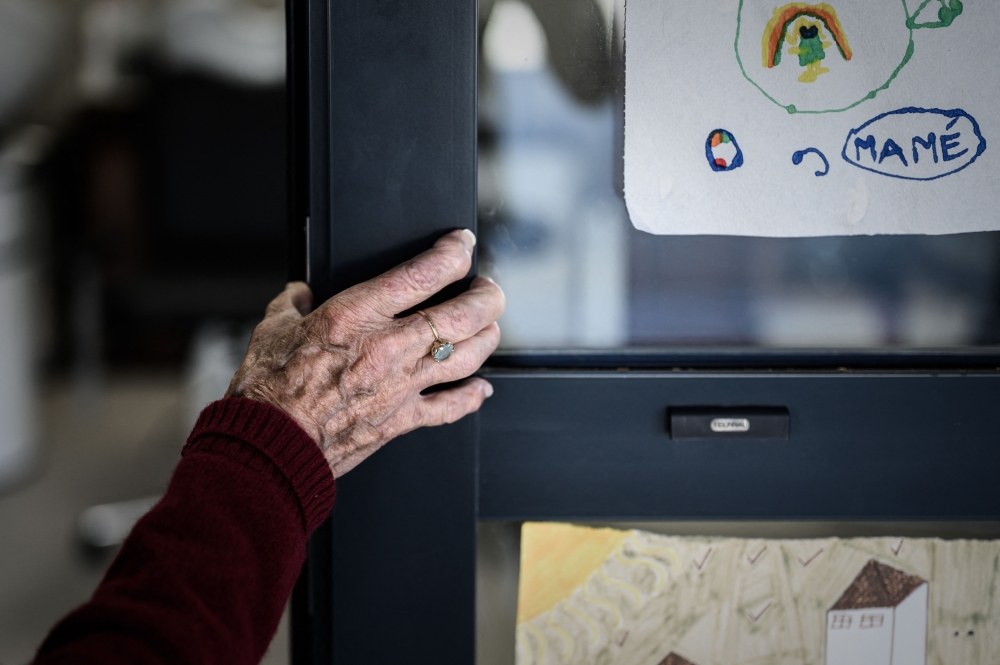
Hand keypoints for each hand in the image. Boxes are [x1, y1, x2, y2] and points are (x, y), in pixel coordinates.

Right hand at [226, 229, 503, 476]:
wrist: (270, 446)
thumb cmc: (269, 392)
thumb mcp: (273, 329)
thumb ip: (293, 304)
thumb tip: (300, 294)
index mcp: (356, 316)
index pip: (423, 274)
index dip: (454, 253)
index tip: (462, 245)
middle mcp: (388, 348)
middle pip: (464, 315)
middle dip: (487, 297)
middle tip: (489, 289)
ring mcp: (401, 386)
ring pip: (468, 356)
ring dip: (487, 337)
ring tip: (489, 327)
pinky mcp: (402, 420)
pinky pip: (452, 407)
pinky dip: (472, 397)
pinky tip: (481, 389)